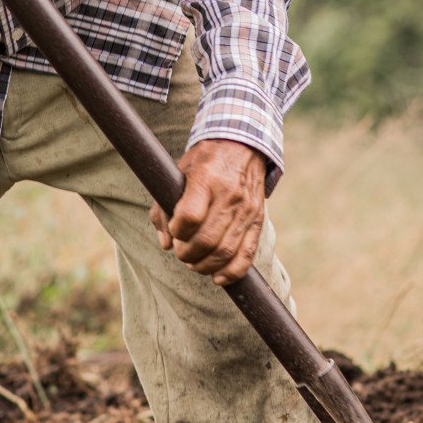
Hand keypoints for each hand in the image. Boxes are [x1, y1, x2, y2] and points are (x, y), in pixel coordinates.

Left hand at [149, 139, 266, 285]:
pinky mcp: (257, 219)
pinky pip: (247, 253)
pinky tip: (218, 277)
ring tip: (194, 263)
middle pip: (206, 240)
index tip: (175, 231)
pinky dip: (232, 271)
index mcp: (207, 179)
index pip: (190, 217)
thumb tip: (165, 244)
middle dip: (187, 254)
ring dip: (205, 265)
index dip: (178, 231)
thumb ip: (164, 208)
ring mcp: (247, 209)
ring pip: (225, 251)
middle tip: (181, 253)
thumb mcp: (179, 172)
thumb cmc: (205, 160)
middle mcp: (230, 195)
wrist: (243, 145)